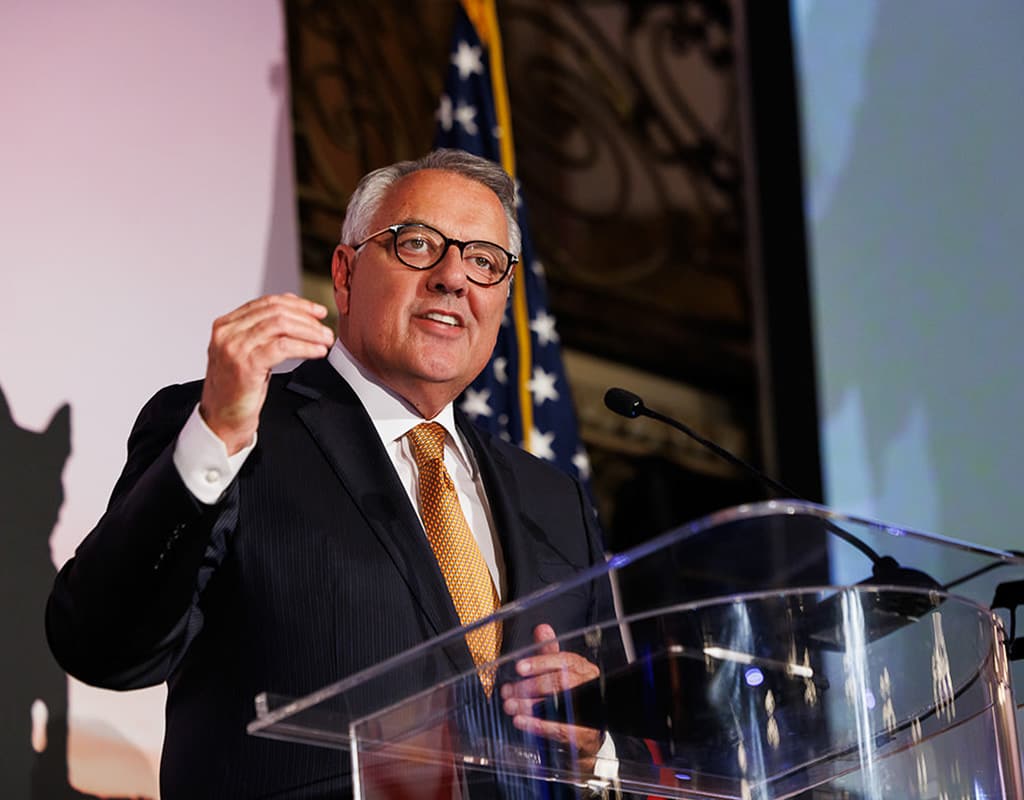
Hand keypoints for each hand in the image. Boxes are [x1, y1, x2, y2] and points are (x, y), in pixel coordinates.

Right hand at [199, 293, 334, 453]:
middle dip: (307, 319)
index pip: (266, 303)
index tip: (318, 312)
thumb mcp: (248, 353)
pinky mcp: (246, 364)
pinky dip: (305, 347)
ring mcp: (234, 347)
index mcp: (226, 325)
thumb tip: (295, 312)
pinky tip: (317, 352)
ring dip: (310, 332)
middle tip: (326, 330)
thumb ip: (263, 332)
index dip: (297, 304)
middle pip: (276, 312)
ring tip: (326, 341)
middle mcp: (227, 333)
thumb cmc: (237, 390)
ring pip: (281, 326)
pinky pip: (283, 347)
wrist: (221, 421)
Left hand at [500, 623, 603, 770]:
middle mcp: (588, 687)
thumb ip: (548, 652)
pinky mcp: (585, 735)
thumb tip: (542, 629)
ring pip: (559, 706)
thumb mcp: (559, 670)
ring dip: (530, 706)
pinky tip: (522, 722)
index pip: (564, 660)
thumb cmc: (570, 695)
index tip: (520, 667)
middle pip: (562, 683)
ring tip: (510, 706)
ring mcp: (589, 711)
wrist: (585, 732)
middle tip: (509, 691)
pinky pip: (561, 730)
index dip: (541, 662)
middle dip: (531, 686)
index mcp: (582, 668)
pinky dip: (539, 726)